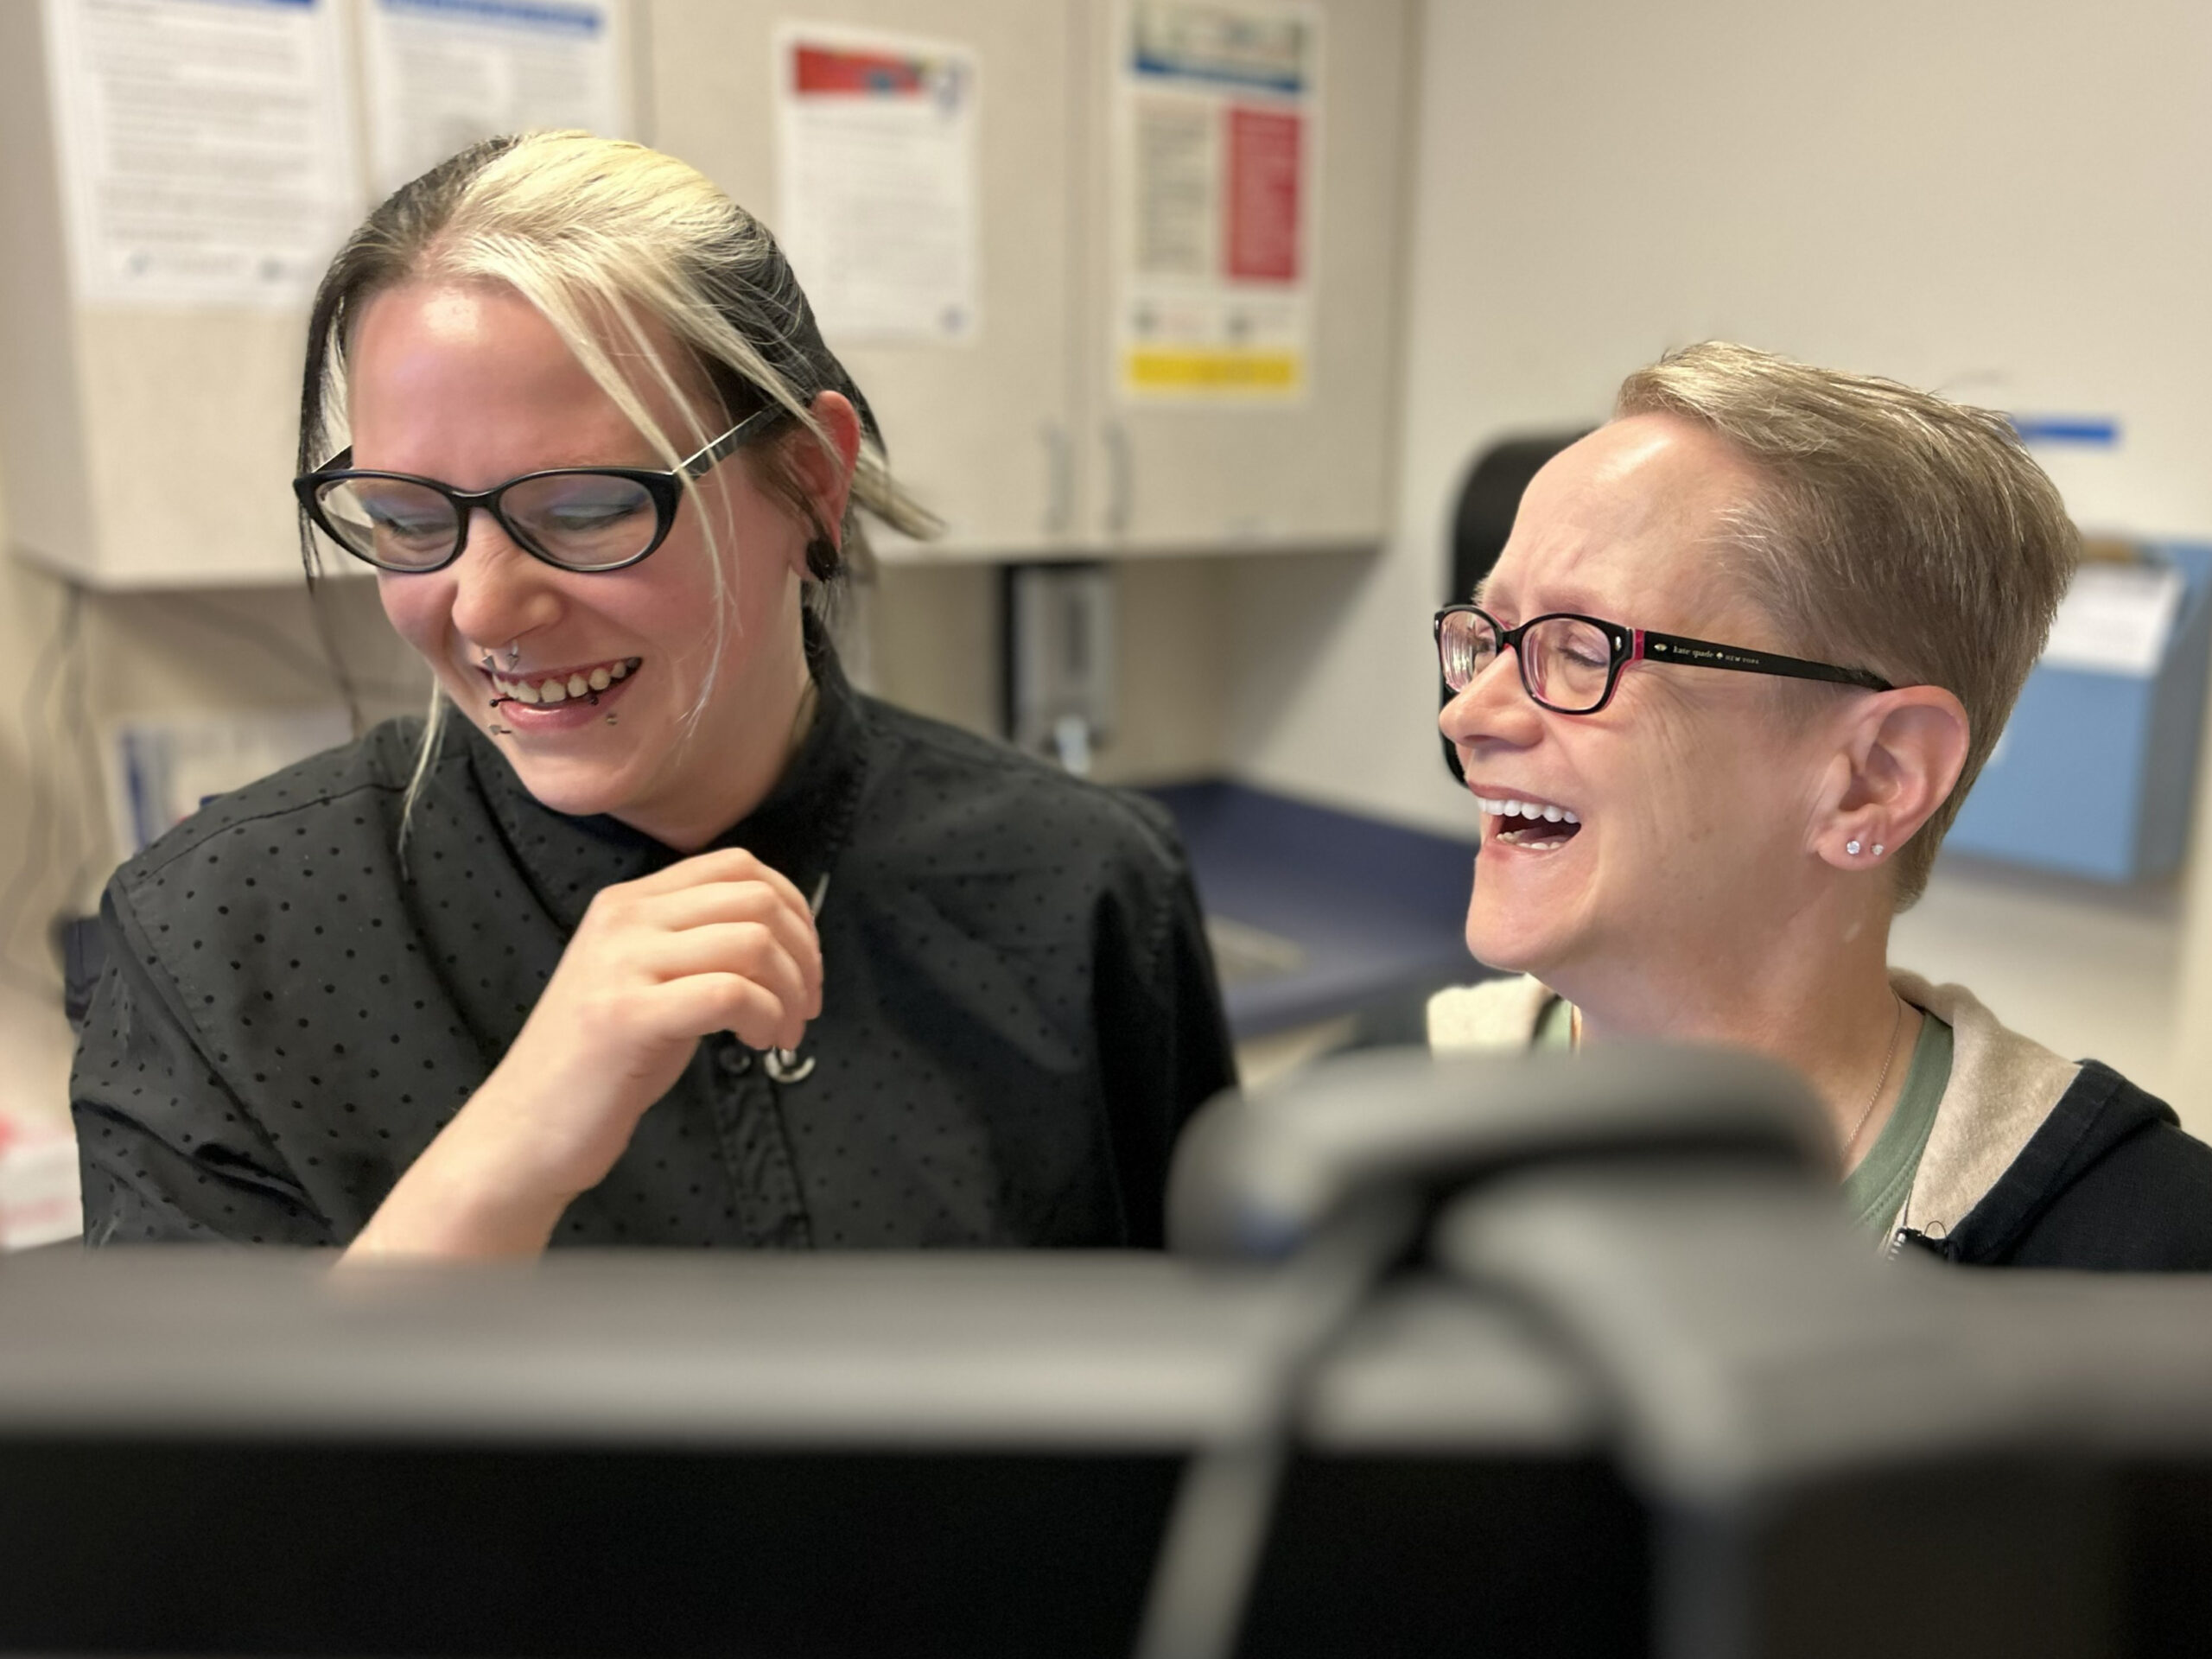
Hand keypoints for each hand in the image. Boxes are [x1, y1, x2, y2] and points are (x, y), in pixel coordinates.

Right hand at [342, 849, 821, 1258]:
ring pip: (752, 941)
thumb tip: (785, 936)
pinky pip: (730, 992)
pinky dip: (766, 1017)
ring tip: (782, 1033)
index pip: (738, 866)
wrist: (525, 1129)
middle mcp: (623, 919)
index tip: (804, 964)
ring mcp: (621, 964)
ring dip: (790, 991)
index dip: (793, 908)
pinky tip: (759, 1046)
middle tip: (805, 1005)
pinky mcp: (627, 1015)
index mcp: (629, 902)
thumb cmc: (602, 1064)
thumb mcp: (649, 982)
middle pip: (755, 898)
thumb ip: (699, 947)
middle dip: (804, 952)